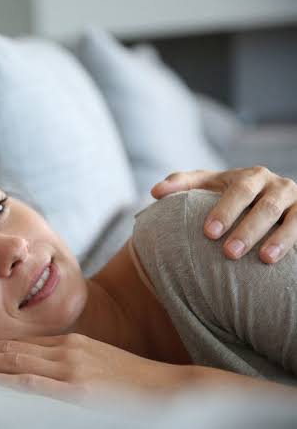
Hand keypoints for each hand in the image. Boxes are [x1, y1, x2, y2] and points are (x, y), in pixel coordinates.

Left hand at [0, 334, 184, 403]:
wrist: (171, 388)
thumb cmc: (135, 382)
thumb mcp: (97, 364)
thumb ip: (67, 365)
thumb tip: (36, 373)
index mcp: (68, 344)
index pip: (17, 344)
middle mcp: (64, 351)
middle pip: (7, 348)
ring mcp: (69, 367)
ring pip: (12, 361)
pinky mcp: (76, 388)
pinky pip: (29, 382)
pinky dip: (0, 377)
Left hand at [151, 166, 296, 262]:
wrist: (267, 201)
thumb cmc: (229, 196)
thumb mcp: (209, 185)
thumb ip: (183, 184)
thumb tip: (155, 192)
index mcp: (251, 177)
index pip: (238, 190)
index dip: (225, 210)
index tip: (209, 232)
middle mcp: (278, 186)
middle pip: (266, 206)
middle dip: (248, 229)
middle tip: (229, 252)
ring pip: (295, 218)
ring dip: (280, 239)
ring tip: (264, 259)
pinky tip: (289, 261)